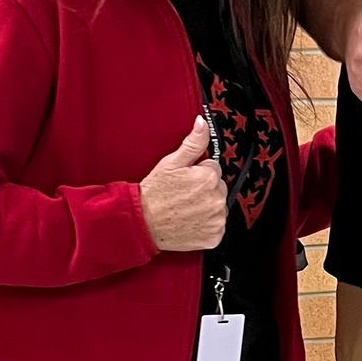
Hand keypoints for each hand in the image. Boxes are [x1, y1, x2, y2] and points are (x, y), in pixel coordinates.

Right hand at [139, 116, 226, 252]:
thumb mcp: (171, 163)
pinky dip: (206, 225)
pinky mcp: (214, 236)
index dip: (198, 173)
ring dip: (206, 207)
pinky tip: (190, 221)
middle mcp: (216, 199)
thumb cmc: (154, 194)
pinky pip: (217, 226)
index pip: (214, 169)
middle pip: (218, 188)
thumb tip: (202, 124)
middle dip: (204, 189)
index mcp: (208, 178)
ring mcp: (216, 219)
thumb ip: (193, 143)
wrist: (143, 222)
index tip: (186, 181)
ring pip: (218, 206)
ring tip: (185, 208)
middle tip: (184, 195)